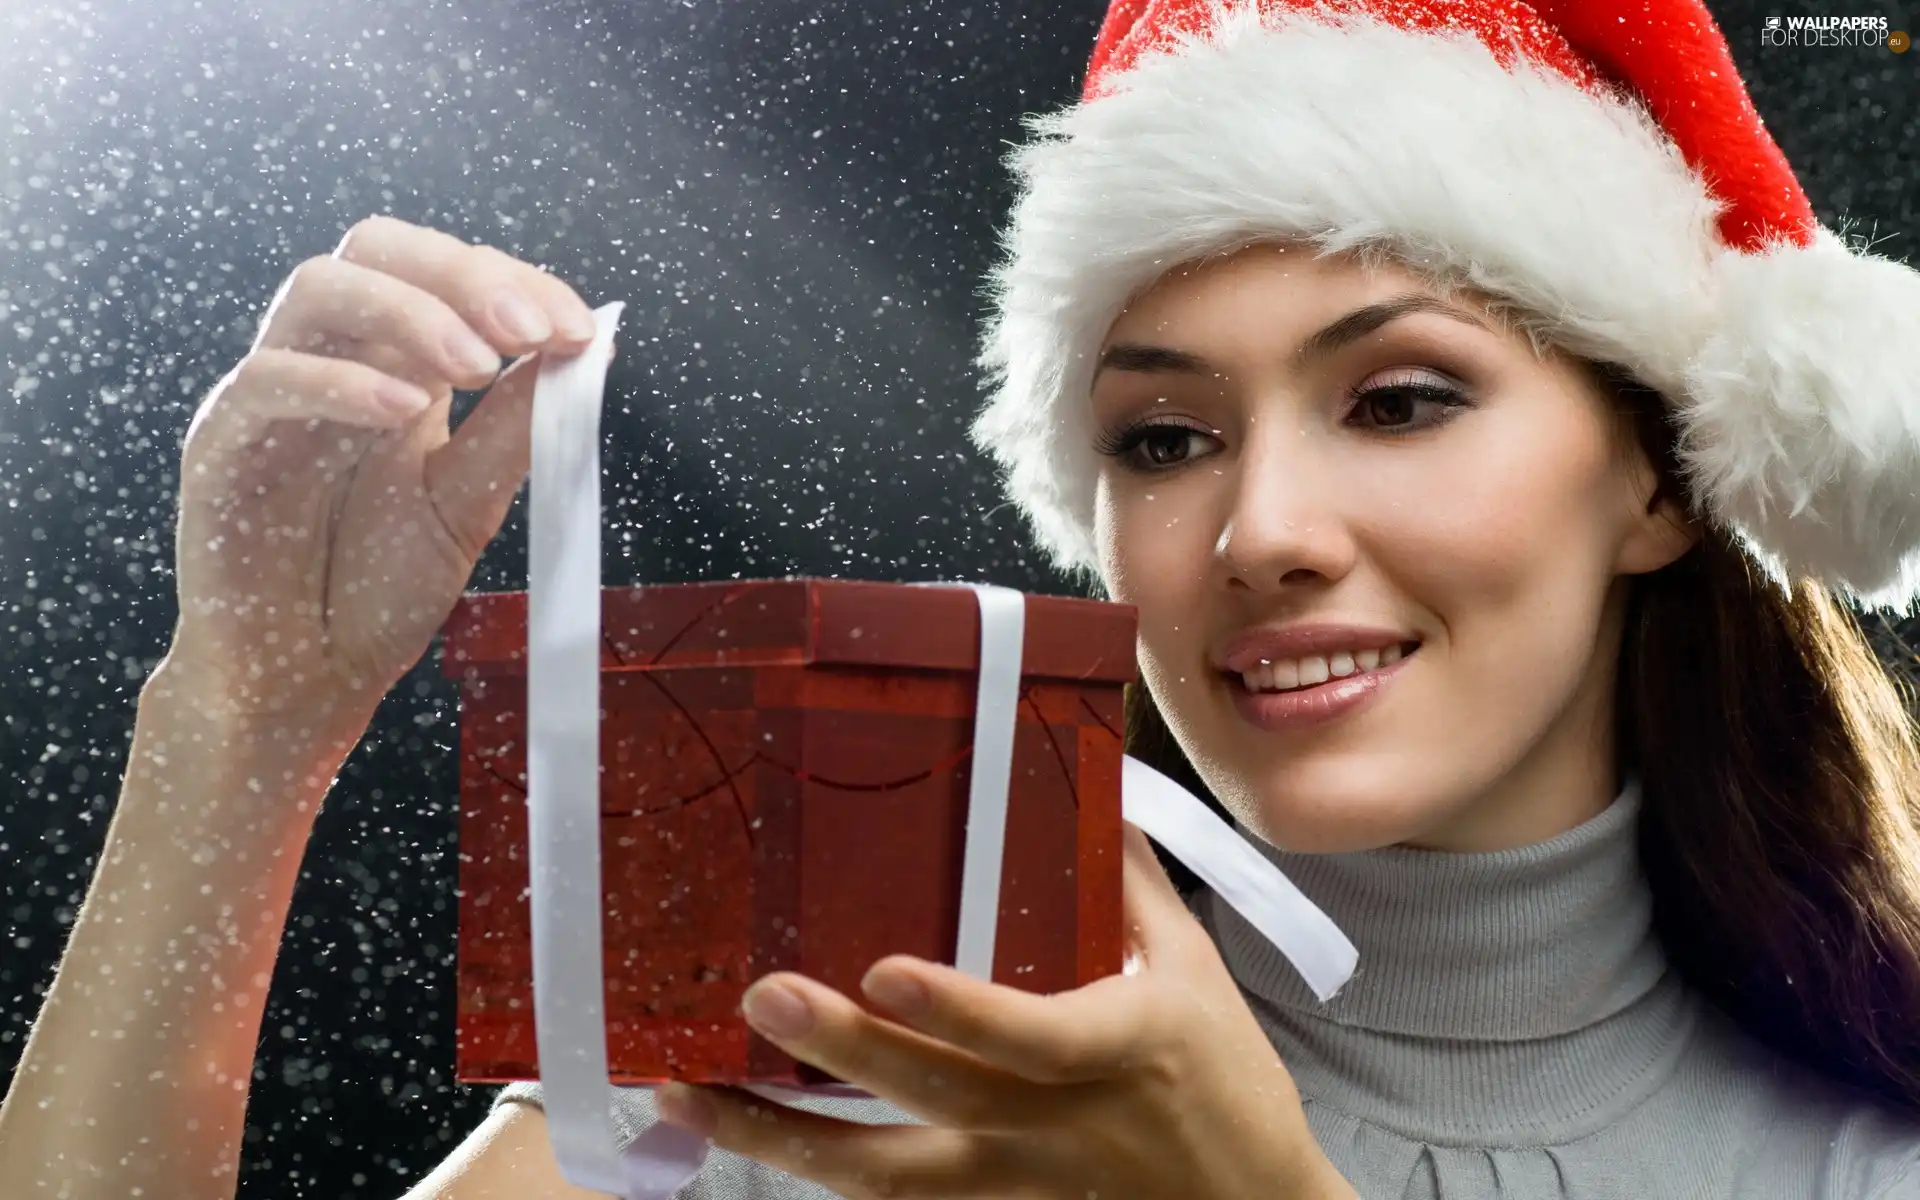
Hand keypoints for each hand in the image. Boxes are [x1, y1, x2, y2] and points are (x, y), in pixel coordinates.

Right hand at [161, 215, 601, 726]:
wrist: (304, 678)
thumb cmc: (374, 589)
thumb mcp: (469, 503)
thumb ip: (516, 427)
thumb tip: (584, 351)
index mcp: (395, 366)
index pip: (445, 275)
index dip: (514, 284)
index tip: (579, 328)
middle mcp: (333, 361)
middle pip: (377, 249)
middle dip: (463, 274)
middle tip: (530, 329)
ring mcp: (274, 396)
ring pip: (318, 289)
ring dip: (410, 312)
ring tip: (479, 364)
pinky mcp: (221, 445)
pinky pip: (266, 381)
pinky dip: (339, 383)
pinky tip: (403, 411)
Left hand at [655, 827, 1356, 1199]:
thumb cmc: (1225, 1081)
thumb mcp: (1191, 966)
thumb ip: (1127, 878)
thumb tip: (1086, 782)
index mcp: (1121, 1045)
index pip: (1035, 1037)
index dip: (960, 1011)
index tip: (884, 971)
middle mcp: (1059, 1124)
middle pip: (941, 1102)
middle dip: (845, 1052)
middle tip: (760, 997)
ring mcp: (1018, 1182)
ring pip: (889, 1180)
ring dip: (785, 1139)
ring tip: (690, 1093)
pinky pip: (891, 1198)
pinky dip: (811, 1167)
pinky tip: (742, 1128)